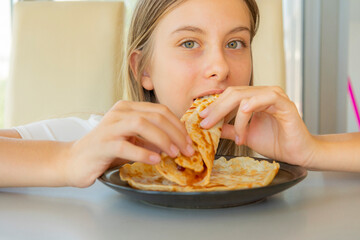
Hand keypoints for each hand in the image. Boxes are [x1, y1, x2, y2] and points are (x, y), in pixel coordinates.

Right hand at [63, 100, 193, 186]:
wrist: (75, 160)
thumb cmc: (106, 150)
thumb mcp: (132, 139)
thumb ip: (151, 137)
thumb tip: (177, 143)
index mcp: (128, 108)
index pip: (160, 111)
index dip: (178, 126)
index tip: (189, 142)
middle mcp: (119, 112)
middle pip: (155, 116)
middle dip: (176, 133)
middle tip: (187, 150)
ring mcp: (110, 127)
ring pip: (141, 125)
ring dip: (163, 140)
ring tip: (174, 154)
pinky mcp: (102, 144)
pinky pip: (126, 146)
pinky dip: (143, 153)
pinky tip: (155, 161)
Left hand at [199, 86, 316, 166]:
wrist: (298, 154)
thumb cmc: (276, 142)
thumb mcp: (244, 135)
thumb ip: (228, 128)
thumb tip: (210, 127)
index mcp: (254, 98)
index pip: (229, 96)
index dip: (214, 105)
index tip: (201, 117)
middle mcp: (263, 94)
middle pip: (233, 93)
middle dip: (217, 108)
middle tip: (205, 121)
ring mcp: (274, 96)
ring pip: (245, 95)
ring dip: (231, 113)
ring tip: (227, 131)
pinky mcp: (285, 104)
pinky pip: (264, 99)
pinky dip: (250, 108)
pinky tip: (242, 117)